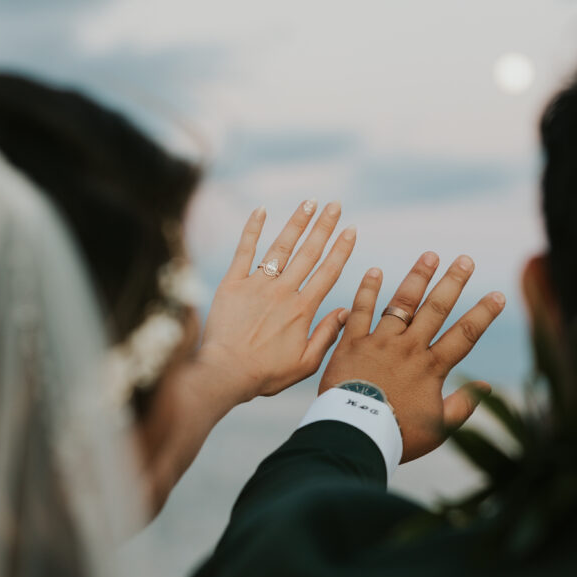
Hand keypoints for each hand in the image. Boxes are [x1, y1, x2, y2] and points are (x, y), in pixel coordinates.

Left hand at [196, 200, 355, 404]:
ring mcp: (257, 285)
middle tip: (335, 204)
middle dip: (324, 226)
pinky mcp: (232, 284)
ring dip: (296, 223)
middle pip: (308, 252)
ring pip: (281, 247)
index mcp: (303, 309)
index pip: (328, 272)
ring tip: (309, 202)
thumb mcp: (305, 363)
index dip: (341, 249)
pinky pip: (244, 251)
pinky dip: (252, 229)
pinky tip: (261, 210)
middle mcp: (283, 291)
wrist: (225, 373)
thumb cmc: (265, 374)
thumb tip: (345, 311)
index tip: (351, 229)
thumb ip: (327, 335)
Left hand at [319, 252, 504, 461]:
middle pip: (436, 310)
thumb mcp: (439, 428)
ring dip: (417, 278)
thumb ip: (463, 405)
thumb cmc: (398, 436)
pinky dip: (367, 291)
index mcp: (431, 368)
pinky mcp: (352, 343)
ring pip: (402, 304)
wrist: (354, 433)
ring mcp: (380, 343)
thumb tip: (486, 386)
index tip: (498, 294)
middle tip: (465, 260)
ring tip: (430, 256)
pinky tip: (375, 271)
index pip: (464, 335)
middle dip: (453, 283)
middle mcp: (408, 349)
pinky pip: (360, 311)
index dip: (483, 314)